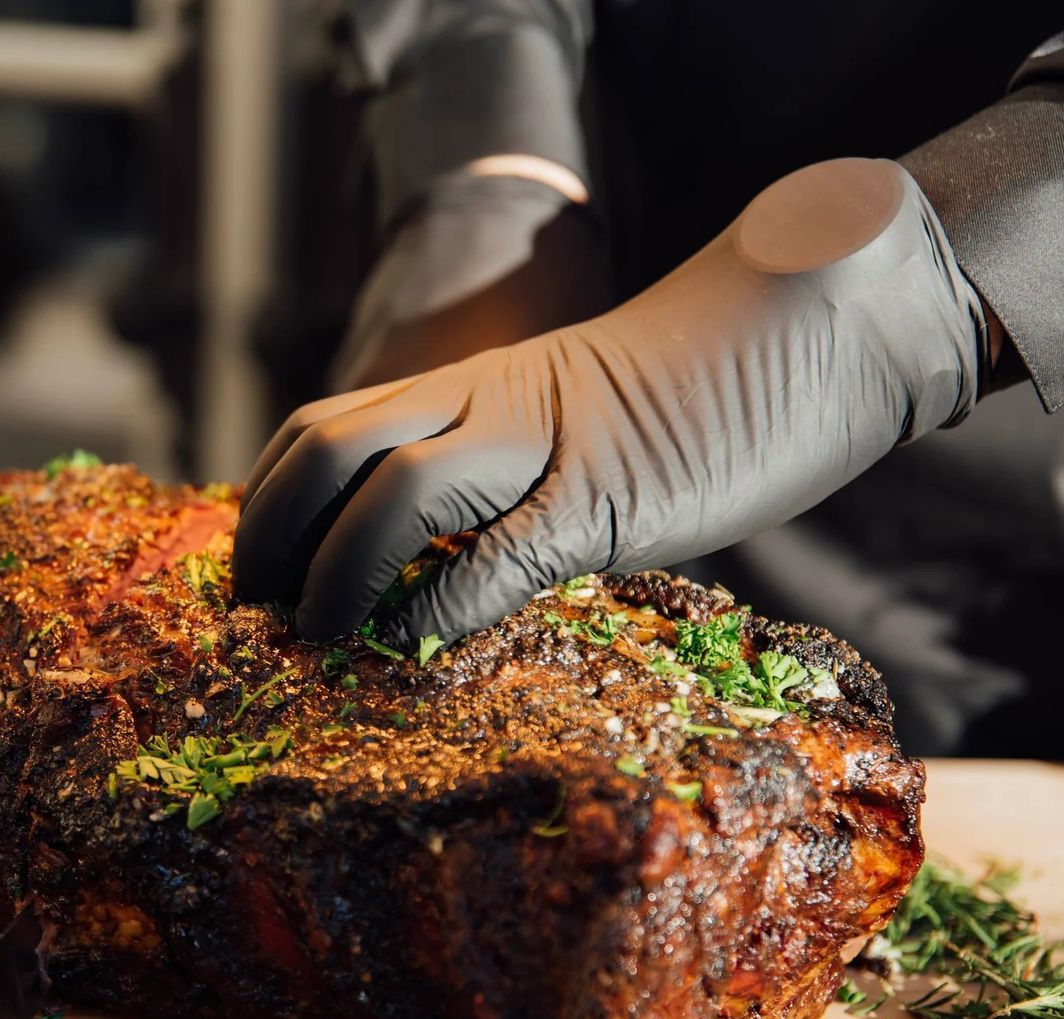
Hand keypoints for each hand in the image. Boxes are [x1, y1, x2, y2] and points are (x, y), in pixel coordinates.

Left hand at [235, 158, 989, 642]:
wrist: (808, 322)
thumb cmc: (696, 392)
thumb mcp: (566, 426)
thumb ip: (499, 479)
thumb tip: (435, 570)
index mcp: (468, 388)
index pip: (325, 427)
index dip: (268, 500)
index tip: (255, 573)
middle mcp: (483, 403)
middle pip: (327, 446)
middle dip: (270, 533)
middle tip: (255, 610)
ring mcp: (541, 444)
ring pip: (392, 487)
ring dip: (335, 572)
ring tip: (316, 638)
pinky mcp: (608, 496)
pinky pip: (499, 556)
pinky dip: (440, 608)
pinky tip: (413, 650)